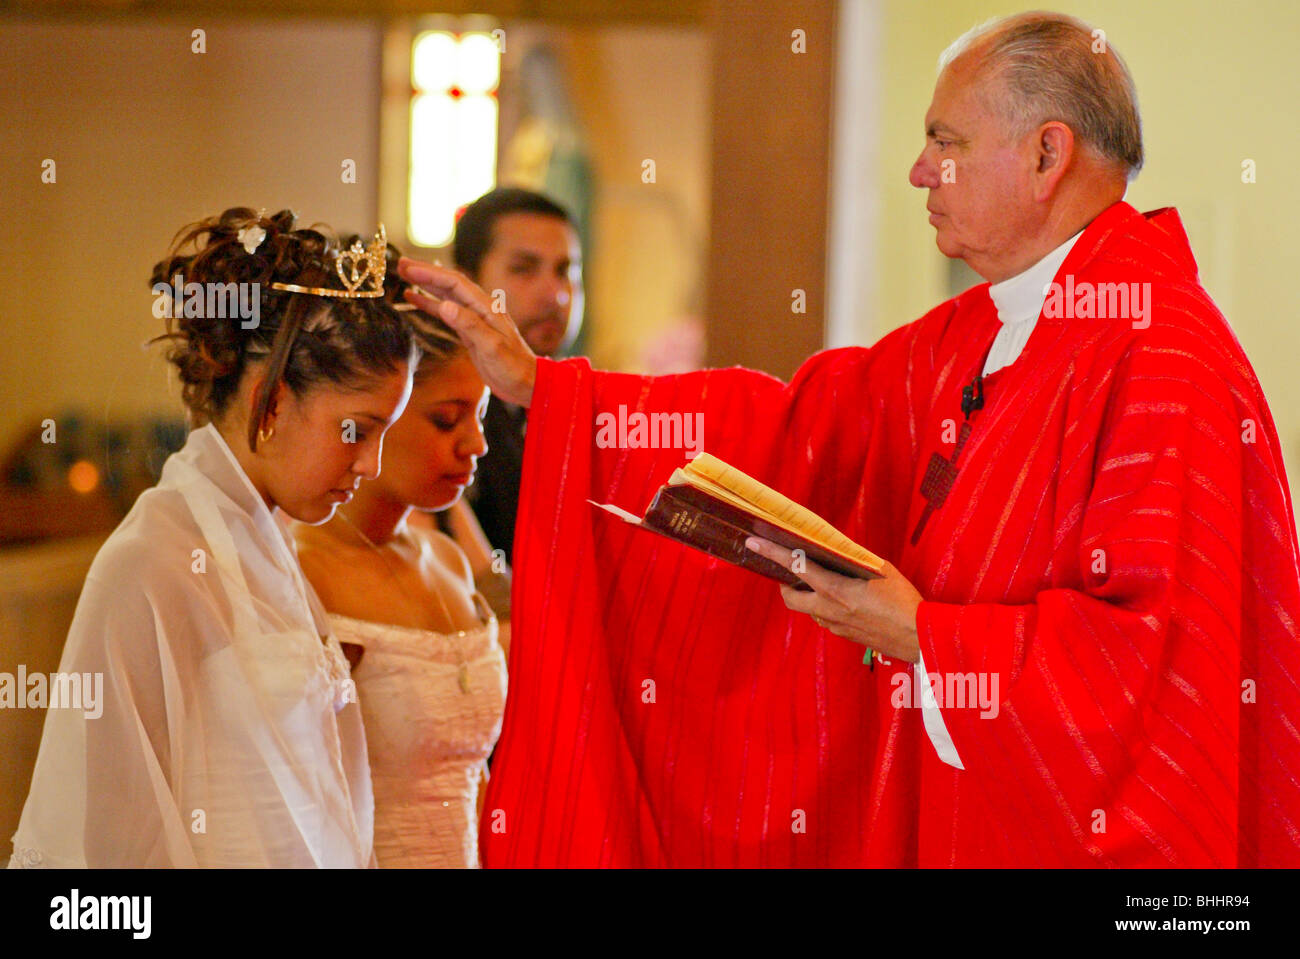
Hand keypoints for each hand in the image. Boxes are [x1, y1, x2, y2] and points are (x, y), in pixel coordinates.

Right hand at [397, 257, 537, 406]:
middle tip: (399, 264)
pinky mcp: (469, 331)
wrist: (526, 383)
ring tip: (403, 275)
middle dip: (424, 273)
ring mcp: (474, 319)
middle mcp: (479, 308)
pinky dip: (429, 304)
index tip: (409, 268)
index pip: (454, 283)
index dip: (430, 273)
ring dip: (425, 284)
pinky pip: (445, 312)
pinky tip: (414, 299)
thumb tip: (445, 306)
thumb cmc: (513, 367)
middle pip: (448, 284)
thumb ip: (469, 325)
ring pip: (445, 295)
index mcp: (486, 308)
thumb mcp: (491, 347)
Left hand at [744, 537, 922, 662]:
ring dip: (809, 597)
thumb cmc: (903, 600)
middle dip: (785, 584)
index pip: (795, 566)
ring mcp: (833, 626)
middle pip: (789, 597)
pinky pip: (825, 619)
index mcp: (834, 589)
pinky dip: (826, 608)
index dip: (771, 553)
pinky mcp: (843, 636)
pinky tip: (846, 602)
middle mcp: (827, 609)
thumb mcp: (880, 570)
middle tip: (794, 573)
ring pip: (808, 609)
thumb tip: (838, 551)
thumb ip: (854, 560)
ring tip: (827, 584)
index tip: (753, 543)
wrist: (918, 638)